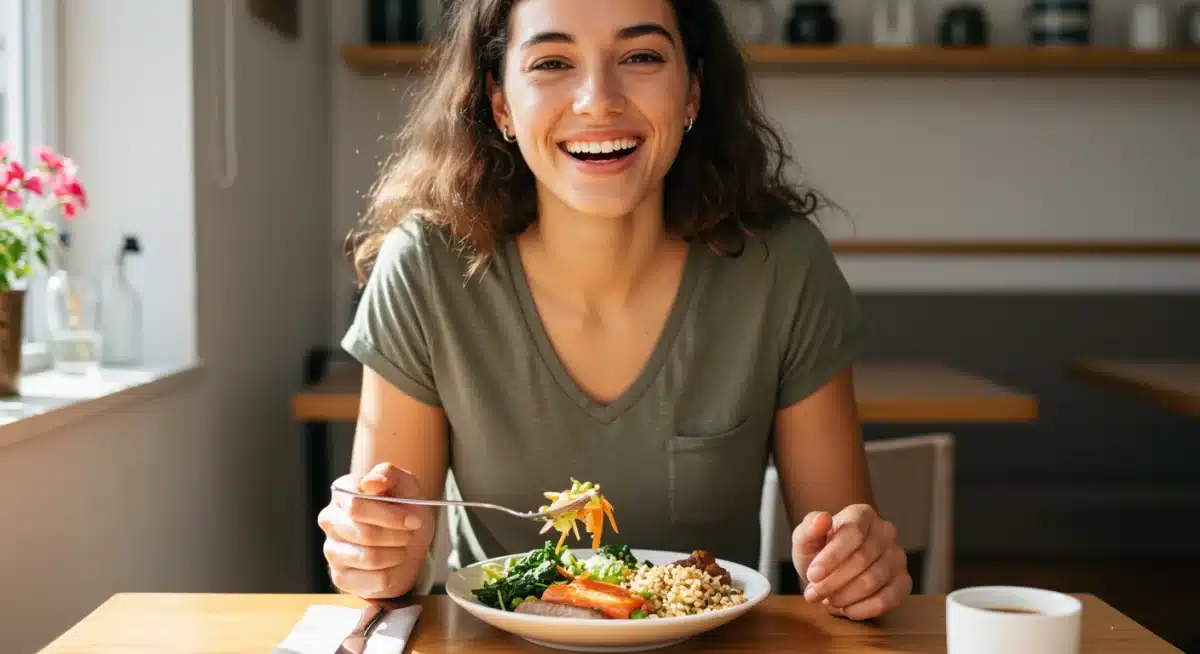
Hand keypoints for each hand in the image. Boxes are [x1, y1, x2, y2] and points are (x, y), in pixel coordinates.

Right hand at [318, 462, 431, 598]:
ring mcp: (332, 550)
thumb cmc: (405, 510)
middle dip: (397, 536)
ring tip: (402, 548)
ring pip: (369, 558)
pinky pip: (374, 580)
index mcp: (342, 492)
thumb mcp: (406, 486)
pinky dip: (394, 573)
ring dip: (396, 554)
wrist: (410, 543)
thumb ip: (388, 475)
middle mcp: (330, 520)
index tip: (414, 520)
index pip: (357, 506)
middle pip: (364, 534)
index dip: (390, 516)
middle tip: (409, 534)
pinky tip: (393, 565)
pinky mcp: (341, 577)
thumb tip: (370, 482)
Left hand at [791, 504, 910, 619]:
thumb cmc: (818, 551)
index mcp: (862, 514)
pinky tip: (847, 610)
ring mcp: (898, 557)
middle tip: (814, 593)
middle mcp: (885, 532)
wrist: (832, 570)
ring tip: (828, 600)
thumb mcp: (805, 540)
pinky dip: (864, 609)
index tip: (813, 575)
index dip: (832, 557)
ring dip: (846, 596)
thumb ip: (808, 529)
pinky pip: (889, 599)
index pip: (853, 533)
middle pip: (863, 559)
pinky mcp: (904, 582)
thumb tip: (822, 519)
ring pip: (874, 580)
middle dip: (834, 581)